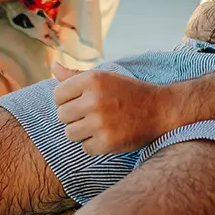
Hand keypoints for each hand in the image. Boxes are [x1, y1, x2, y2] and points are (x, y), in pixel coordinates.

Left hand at [51, 63, 179, 154]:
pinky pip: (85, 148)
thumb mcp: (105, 77)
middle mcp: (95, 99)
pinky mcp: (108, 142)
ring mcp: (101, 122)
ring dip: (82, 132)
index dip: (67, 100)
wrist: (161, 110)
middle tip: (92, 114)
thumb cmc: (129, 92)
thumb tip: (53, 66)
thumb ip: (76, 75)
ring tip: (99, 125)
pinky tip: (108, 135)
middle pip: (62, 115)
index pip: (57, 95)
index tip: (80, 102)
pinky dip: (94, 145)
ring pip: (70, 134)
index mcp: (93, 79)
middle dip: (74, 117)